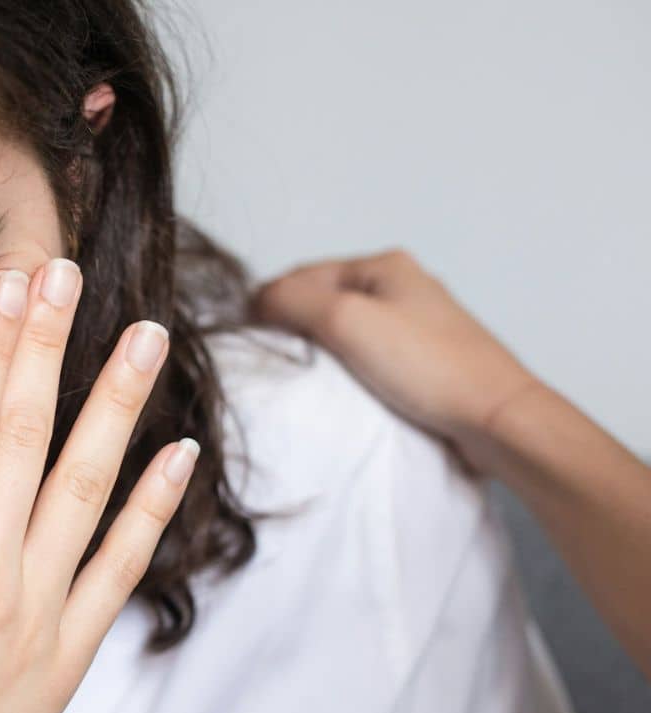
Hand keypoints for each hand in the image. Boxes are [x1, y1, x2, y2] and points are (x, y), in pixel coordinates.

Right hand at [0, 259, 197, 712]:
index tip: (3, 287)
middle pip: (19, 439)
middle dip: (43, 346)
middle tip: (63, 271)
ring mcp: (35, 617)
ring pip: (84, 489)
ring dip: (118, 406)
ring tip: (147, 335)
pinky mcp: (69, 651)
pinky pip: (124, 566)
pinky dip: (157, 506)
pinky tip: (184, 453)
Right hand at [251, 249, 540, 468]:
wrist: (495, 417)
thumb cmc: (424, 365)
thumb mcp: (345, 321)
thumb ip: (292, 302)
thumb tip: (258, 302)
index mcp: (384, 265)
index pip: (303, 274)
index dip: (269, 302)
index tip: (247, 338)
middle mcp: (402, 285)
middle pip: (324, 298)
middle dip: (293, 323)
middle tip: (270, 357)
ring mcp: (417, 322)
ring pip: (346, 327)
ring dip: (319, 346)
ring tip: (301, 374)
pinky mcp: (426, 359)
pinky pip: (369, 353)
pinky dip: (346, 365)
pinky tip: (338, 387)